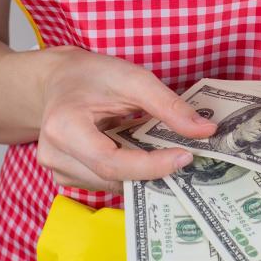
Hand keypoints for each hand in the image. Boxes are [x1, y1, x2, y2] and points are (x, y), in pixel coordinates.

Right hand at [35, 46, 216, 193]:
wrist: (59, 80)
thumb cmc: (91, 75)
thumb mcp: (132, 78)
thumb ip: (168, 105)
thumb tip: (205, 131)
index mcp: (64, 127)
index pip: (111, 162)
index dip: (150, 165)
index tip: (185, 157)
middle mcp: (55, 155)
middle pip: (113, 178)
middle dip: (153, 172)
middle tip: (187, 158)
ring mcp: (59, 169)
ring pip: (111, 185)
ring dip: (143, 174)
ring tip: (168, 154)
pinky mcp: (67, 176)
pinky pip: (106, 183)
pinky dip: (129, 173)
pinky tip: (143, 156)